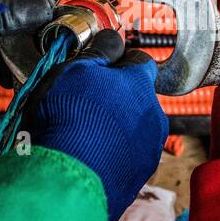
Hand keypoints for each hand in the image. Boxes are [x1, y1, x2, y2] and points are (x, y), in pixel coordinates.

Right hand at [27, 30, 167, 220]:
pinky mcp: (138, 177)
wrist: (66, 179)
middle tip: (82, 106)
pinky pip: (126, 158)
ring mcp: (149, 149)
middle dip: (115, 100)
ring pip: (133, 130)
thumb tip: (113, 40)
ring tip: (81, 137)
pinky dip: (111, 155)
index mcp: (140, 84)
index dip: (117, 64)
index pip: (139, 61)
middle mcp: (153, 116)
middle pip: (137, 99)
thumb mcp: (74, 70)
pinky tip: (86, 158)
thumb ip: (98, 53)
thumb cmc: (66, 119)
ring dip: (114, 129)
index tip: (98, 70)